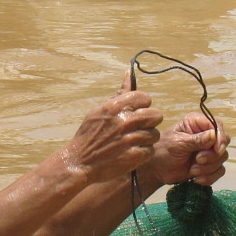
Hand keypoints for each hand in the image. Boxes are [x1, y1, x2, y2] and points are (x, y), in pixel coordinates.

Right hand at [61, 72, 161, 186]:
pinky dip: (143, 153)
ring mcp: (129, 139)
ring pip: (154, 134)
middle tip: (139, 128)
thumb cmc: (90, 135)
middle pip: (156, 115)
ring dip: (146, 139)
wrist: (79, 162)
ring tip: (134, 142)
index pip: (145, 97)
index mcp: (115, 106)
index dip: (144, 106)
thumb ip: (119, 94)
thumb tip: (129, 74)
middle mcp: (124, 120)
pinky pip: (150, 150)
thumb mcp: (100, 110)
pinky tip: (132, 153)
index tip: (137, 113)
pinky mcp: (134, 156)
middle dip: (150, 122)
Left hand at [150, 111, 228, 186]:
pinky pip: (219, 171)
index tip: (217, 150)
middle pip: (223, 142)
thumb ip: (196, 140)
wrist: (157, 169)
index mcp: (197, 123)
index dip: (220, 137)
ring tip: (192, 170)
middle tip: (197, 160)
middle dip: (213, 155)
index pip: (217, 125)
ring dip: (209, 167)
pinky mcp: (209, 164)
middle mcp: (206, 134)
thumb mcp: (178, 144)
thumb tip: (213, 135)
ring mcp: (209, 150)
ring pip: (222, 158)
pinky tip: (196, 179)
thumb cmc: (163, 150)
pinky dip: (210, 177)